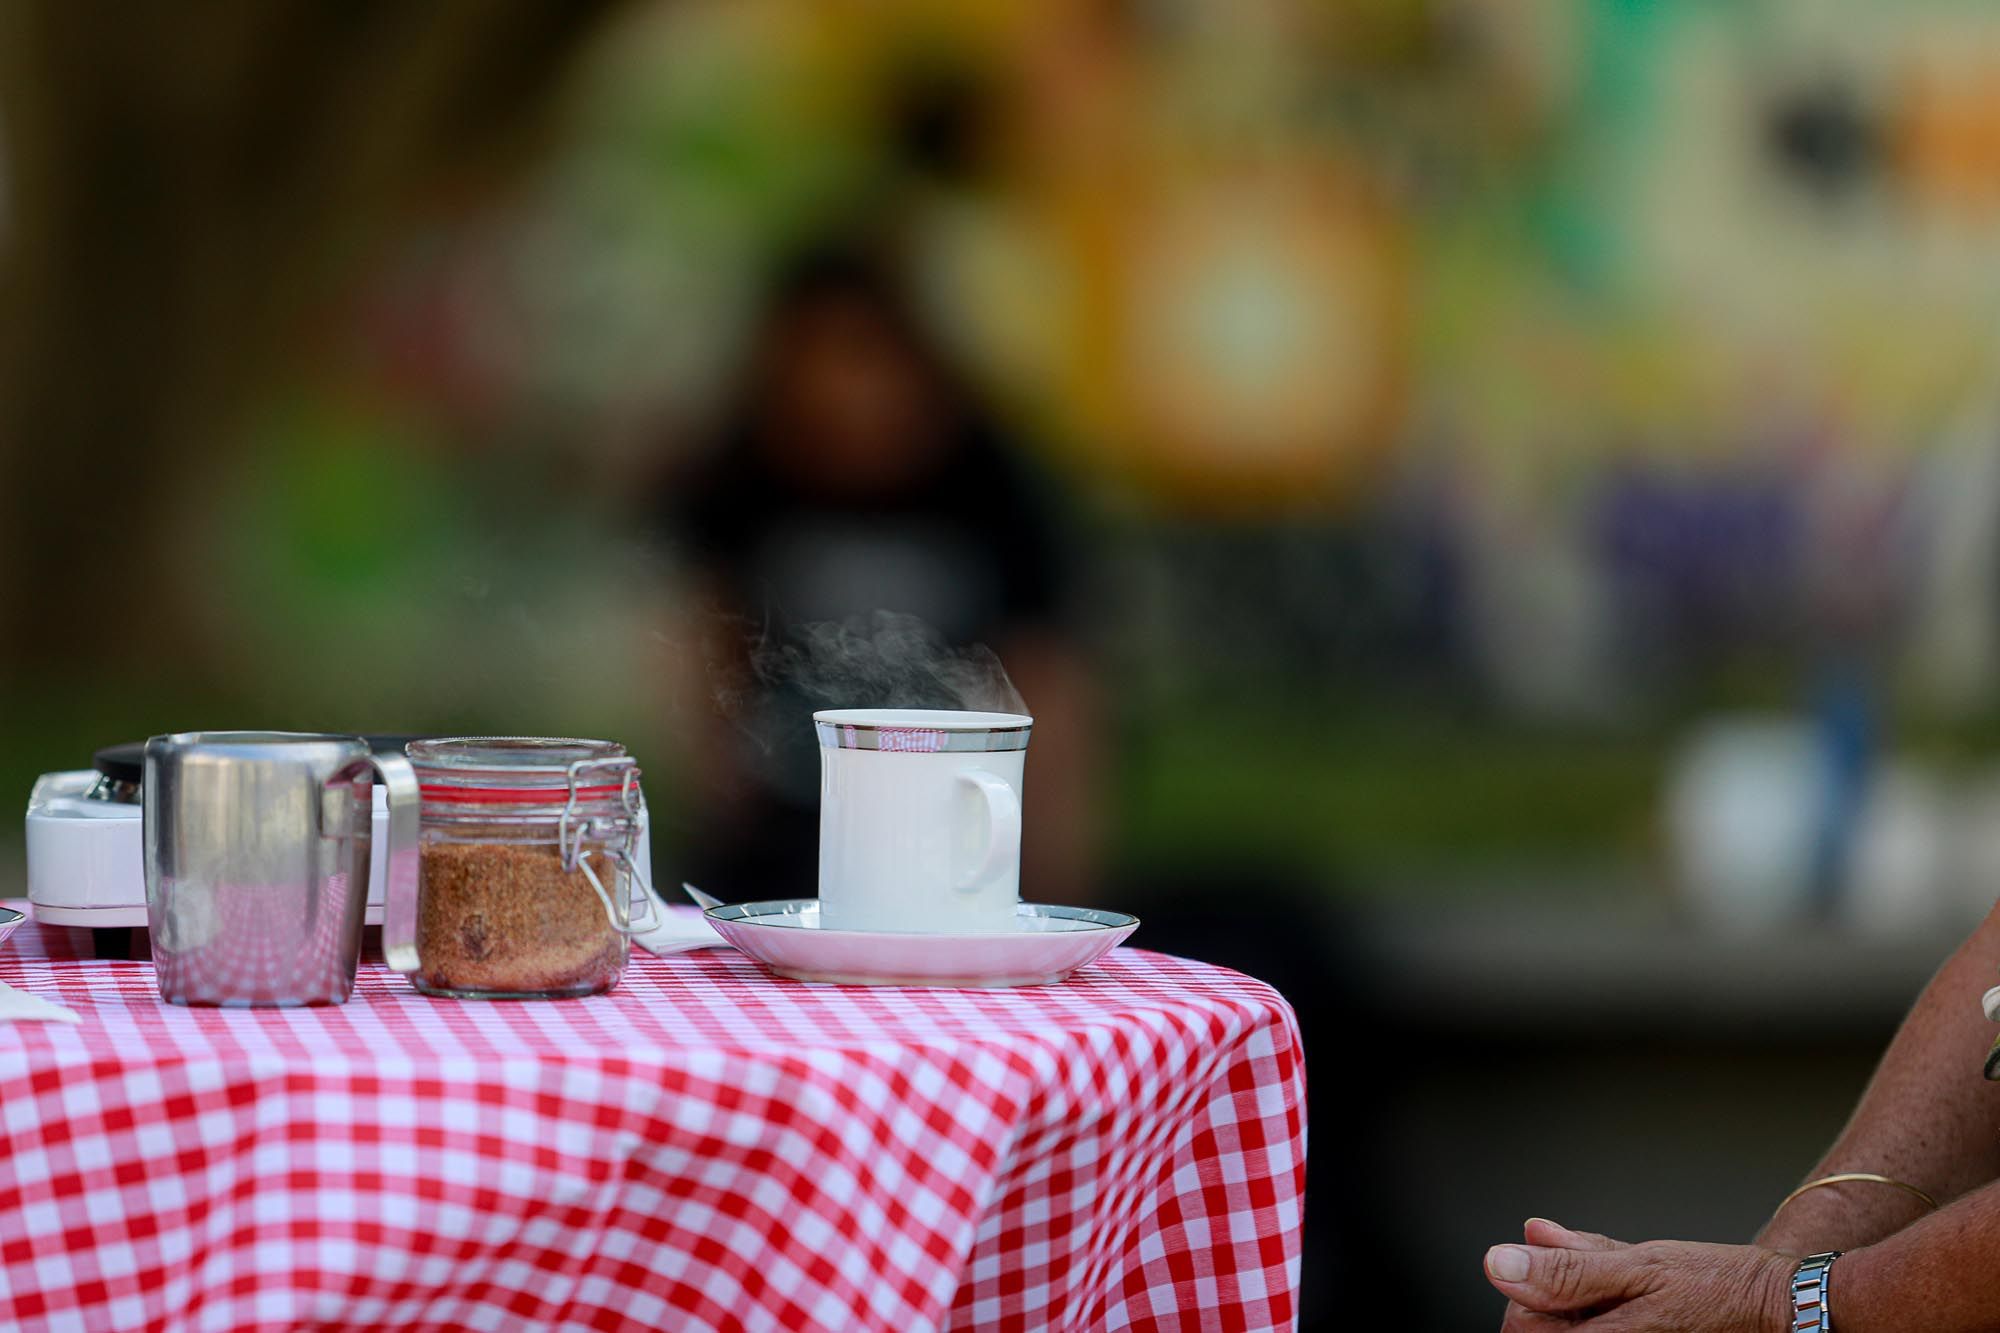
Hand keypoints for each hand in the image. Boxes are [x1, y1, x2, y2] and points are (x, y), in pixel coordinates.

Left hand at [1486, 1218, 1792, 1330]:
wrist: (1774, 1306)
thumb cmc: (1714, 1285)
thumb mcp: (1638, 1264)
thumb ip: (1565, 1267)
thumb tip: (1501, 1261)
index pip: (1518, 1324)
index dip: (1528, 1287)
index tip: (1557, 1264)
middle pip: (1538, 1330)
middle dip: (1554, 1296)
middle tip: (1601, 1277)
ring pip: (1570, 1328)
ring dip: (1582, 1303)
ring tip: (1624, 1290)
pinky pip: (1602, 1328)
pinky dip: (1604, 1310)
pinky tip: (1631, 1301)